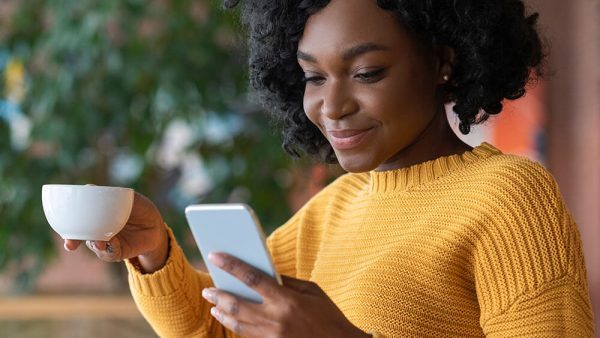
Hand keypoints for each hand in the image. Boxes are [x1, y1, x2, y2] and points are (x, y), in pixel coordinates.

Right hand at [63, 192, 168, 272]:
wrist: (157, 225)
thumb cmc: (140, 208)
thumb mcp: (128, 198)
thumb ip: (111, 195)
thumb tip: (89, 188)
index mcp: (96, 215)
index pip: (76, 220)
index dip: (66, 225)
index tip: (62, 226)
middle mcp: (97, 230)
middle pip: (79, 236)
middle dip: (72, 240)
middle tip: (70, 243)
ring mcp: (106, 242)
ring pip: (93, 245)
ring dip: (94, 244)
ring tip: (101, 242)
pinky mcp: (116, 253)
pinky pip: (108, 254)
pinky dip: (108, 250)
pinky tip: (113, 243)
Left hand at [201, 253, 369, 337]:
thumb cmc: (328, 314)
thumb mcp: (311, 290)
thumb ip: (286, 282)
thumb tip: (263, 272)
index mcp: (287, 300)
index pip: (252, 278)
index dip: (231, 265)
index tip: (215, 256)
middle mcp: (276, 320)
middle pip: (237, 304)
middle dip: (219, 295)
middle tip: (207, 289)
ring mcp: (272, 337)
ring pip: (237, 324)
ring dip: (222, 313)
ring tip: (213, 304)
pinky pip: (247, 335)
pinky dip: (235, 325)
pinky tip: (229, 319)